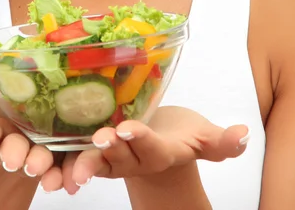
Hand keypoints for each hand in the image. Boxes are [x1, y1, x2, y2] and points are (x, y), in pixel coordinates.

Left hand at [67, 106, 249, 186]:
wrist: (160, 141)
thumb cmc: (182, 134)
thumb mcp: (203, 136)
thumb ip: (221, 140)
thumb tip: (245, 134)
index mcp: (160, 151)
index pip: (151, 146)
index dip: (140, 139)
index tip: (130, 129)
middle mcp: (135, 159)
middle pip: (121, 156)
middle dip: (110, 149)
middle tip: (100, 138)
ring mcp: (115, 158)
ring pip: (97, 162)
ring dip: (85, 162)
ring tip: (72, 165)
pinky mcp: (99, 153)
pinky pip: (80, 158)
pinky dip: (66, 160)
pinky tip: (49, 160)